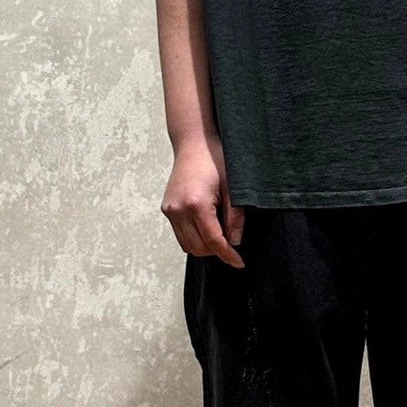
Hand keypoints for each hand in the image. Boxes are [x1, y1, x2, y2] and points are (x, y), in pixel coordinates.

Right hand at [162, 136, 245, 266]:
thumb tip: (234, 242)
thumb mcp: (233, 188)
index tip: (239, 263)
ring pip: (187, 245)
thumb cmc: (216, 160)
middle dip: (217, 251)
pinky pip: (180, 234)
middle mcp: (178, 210)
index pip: (213, 241)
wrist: (193, 143)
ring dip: (205, 246)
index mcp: (196, 204)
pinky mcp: (166, 209)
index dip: (228, 255)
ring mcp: (169, 210)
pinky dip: (194, 237)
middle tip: (232, 243)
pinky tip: (207, 226)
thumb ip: (235, 218)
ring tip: (220, 232)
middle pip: (198, 248)